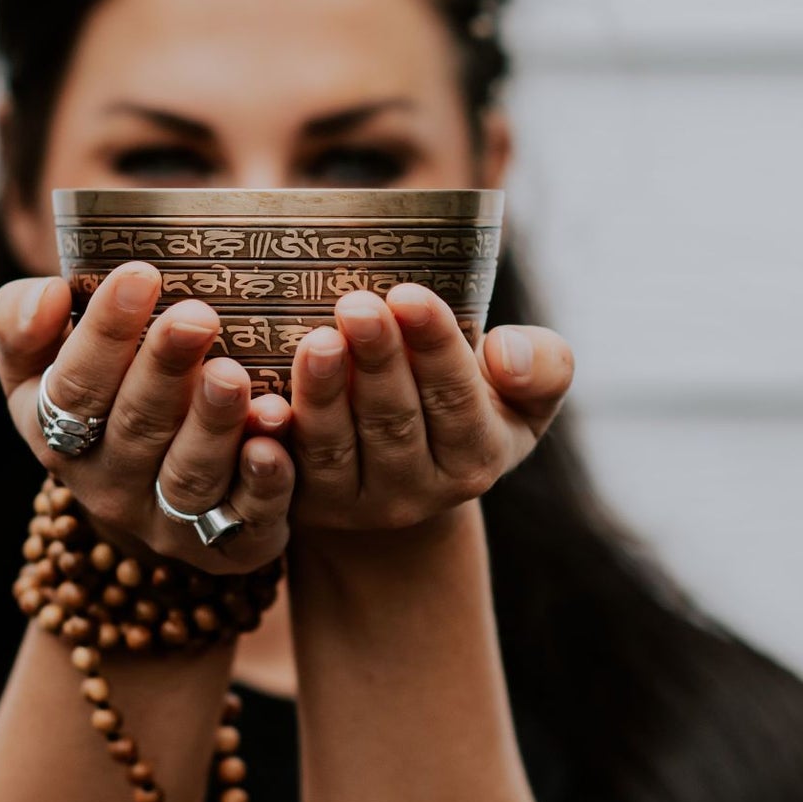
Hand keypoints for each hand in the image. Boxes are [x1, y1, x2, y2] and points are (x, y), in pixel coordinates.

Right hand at [0, 259, 294, 573]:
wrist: (149, 485)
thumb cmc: (102, 387)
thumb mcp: (42, 358)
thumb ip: (21, 319)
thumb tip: (49, 294)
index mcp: (54, 430)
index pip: (72, 386)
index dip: (104, 333)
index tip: (140, 274)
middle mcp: (105, 483)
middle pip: (135, 426)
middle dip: (165, 370)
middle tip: (197, 316)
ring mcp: (166, 519)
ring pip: (188, 476)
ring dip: (212, 427)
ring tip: (232, 376)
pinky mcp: (229, 543)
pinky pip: (246, 521)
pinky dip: (262, 486)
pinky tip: (274, 446)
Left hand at [285, 283, 572, 532]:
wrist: (401, 473)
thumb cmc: (465, 404)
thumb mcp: (522, 395)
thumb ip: (542, 367)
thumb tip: (506, 351)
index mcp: (476, 457)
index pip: (458, 398)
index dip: (435, 346)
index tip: (410, 295)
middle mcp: (419, 491)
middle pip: (394, 420)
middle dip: (377, 360)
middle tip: (357, 304)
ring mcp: (357, 504)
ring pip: (336, 446)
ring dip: (324, 393)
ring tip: (315, 340)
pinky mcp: (303, 506)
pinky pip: (283, 474)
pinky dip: (272, 439)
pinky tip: (259, 402)